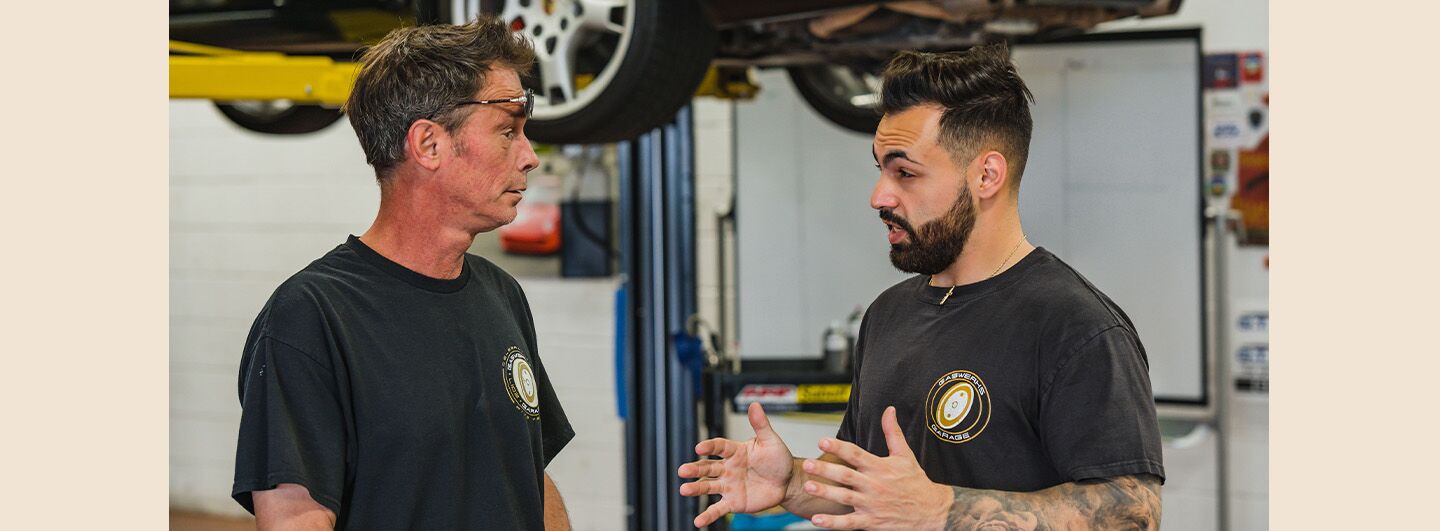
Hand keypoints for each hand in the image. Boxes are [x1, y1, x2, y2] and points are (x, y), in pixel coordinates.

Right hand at [677, 402, 795, 527]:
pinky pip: (718, 509)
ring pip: (708, 487)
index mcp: (735, 451)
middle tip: (682, 471)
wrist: (787, 482)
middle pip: (707, 468)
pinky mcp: (733, 502)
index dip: (709, 447)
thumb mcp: (770, 441)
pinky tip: (697, 522)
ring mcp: (728, 486)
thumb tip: (755, 404)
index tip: (700, 447)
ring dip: (695, 489)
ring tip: (684, 490)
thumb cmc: (778, 459)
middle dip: (695, 469)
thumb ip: (760, 425)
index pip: (718, 447)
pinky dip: (707, 516)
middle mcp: (727, 468)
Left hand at [801, 406, 952, 529]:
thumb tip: (889, 410)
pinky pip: (849, 523)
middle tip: (807, 464)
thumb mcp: (905, 455)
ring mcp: (872, 504)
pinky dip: (833, 522)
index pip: (856, 454)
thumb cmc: (916, 483)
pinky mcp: (871, 522)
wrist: (932, 511)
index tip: (822, 441)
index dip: (839, 447)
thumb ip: (893, 433)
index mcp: (880, 467)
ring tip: (809, 486)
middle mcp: (874, 485)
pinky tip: (817, 520)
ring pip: (845, 498)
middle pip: (846, 476)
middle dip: (825, 470)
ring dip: (826, 493)